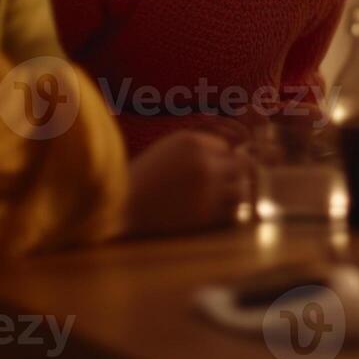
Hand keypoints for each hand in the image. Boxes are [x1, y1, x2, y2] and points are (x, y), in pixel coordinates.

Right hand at [124, 131, 247, 236]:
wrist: (117, 210)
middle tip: (223, 186)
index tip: (212, 170)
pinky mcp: (204, 214)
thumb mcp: (166, 150)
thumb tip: (232, 150)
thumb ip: (197, 147)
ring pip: (241, 190)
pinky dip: (226, 214)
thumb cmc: (140, 179)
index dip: (220, 159)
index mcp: (192, 142)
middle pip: (241, 166)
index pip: (225, 147)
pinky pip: (232, 213)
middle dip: (233, 175)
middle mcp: (203, 163)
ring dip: (232, 196)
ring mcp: (206, 189)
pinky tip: (211, 215)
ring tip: (217, 201)